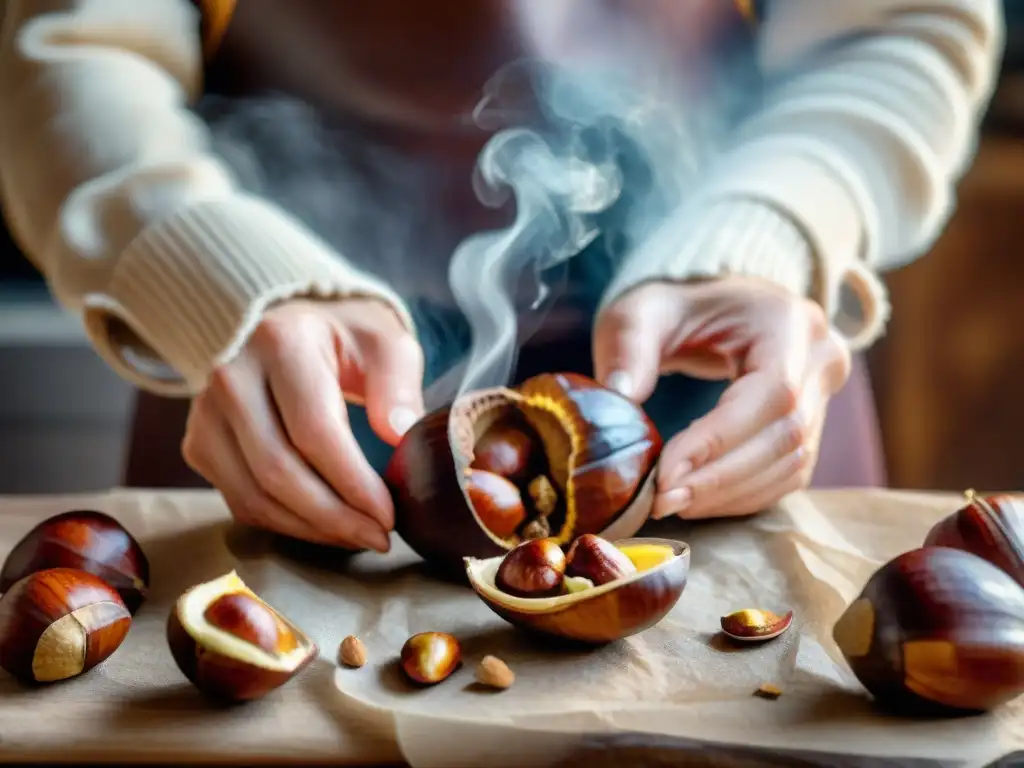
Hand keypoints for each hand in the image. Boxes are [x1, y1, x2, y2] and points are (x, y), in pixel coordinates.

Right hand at [182, 298, 425, 550]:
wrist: (286, 324)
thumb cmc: (344, 337)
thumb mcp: (385, 341)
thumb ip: (398, 382)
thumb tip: (398, 434)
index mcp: (281, 342)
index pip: (314, 430)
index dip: (353, 483)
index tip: (389, 515)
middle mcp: (231, 376)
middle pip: (278, 471)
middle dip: (335, 517)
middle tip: (379, 537)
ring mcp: (205, 412)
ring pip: (254, 495)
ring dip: (311, 529)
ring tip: (357, 535)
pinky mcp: (199, 443)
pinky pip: (240, 500)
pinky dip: (285, 524)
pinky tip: (324, 526)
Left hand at [593, 277, 850, 519]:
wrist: (709, 305)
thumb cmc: (673, 305)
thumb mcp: (640, 312)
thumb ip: (629, 346)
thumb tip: (621, 396)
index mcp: (788, 321)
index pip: (771, 392)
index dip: (720, 439)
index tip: (666, 472)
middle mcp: (820, 358)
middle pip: (787, 436)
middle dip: (721, 477)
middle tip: (663, 501)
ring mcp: (824, 394)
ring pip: (792, 464)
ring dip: (730, 494)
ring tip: (673, 505)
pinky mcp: (813, 425)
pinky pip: (789, 474)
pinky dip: (743, 496)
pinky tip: (698, 501)